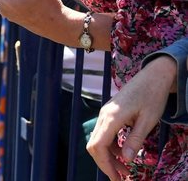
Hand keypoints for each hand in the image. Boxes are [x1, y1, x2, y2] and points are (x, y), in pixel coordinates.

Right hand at [87, 55, 176, 179]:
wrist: (152, 76)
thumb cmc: (152, 96)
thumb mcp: (148, 120)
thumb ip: (135, 140)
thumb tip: (127, 160)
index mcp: (112, 117)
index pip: (98, 146)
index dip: (105, 164)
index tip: (117, 178)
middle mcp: (104, 115)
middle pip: (94, 145)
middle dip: (105, 163)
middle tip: (120, 178)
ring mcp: (105, 113)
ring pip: (99, 140)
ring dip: (109, 156)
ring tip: (125, 169)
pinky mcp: (110, 113)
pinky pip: (105, 134)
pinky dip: (112, 147)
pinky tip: (125, 153)